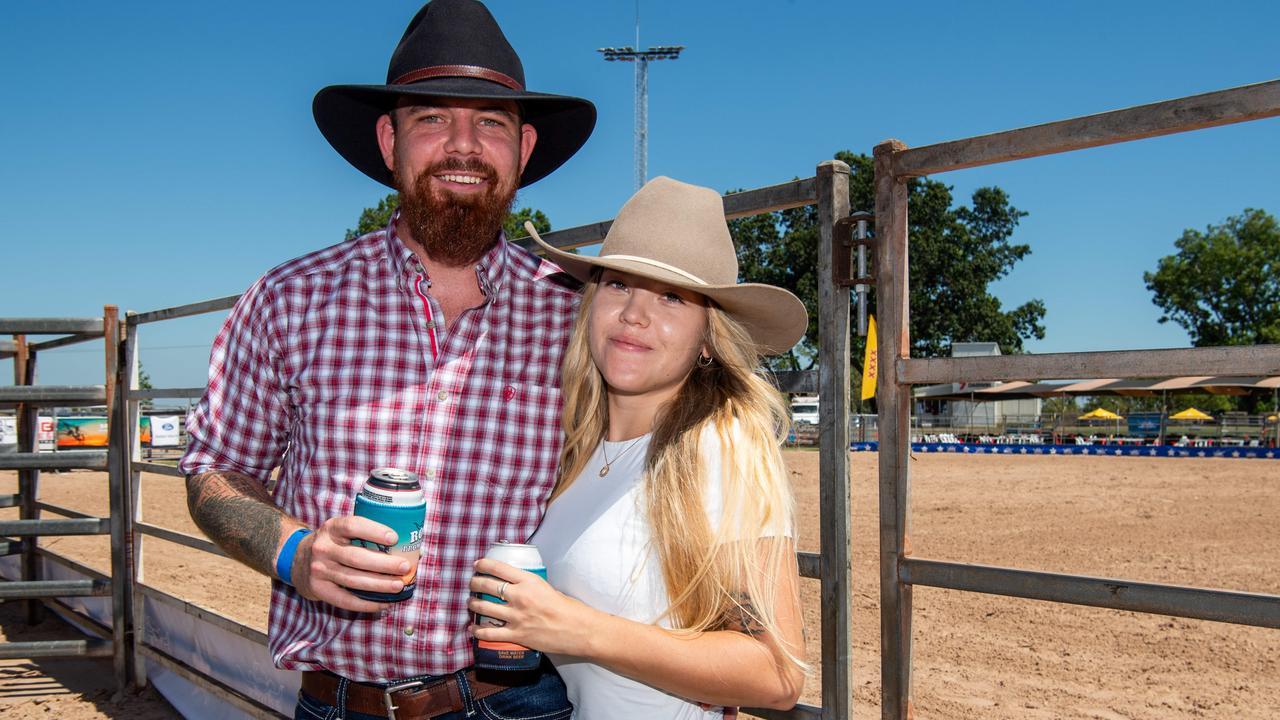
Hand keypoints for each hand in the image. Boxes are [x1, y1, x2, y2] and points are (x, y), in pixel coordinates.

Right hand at [291, 516, 409, 612]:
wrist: (297, 560)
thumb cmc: (333, 544)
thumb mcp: (342, 532)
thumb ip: (369, 536)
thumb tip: (414, 550)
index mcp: (332, 528)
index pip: (353, 525)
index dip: (374, 531)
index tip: (394, 538)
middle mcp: (323, 547)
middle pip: (356, 557)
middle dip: (384, 563)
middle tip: (405, 567)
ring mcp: (319, 570)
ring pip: (353, 579)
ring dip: (379, 584)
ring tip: (399, 585)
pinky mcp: (318, 589)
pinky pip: (345, 600)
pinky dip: (366, 604)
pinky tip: (384, 604)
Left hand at [467, 558, 600, 656]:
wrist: (579, 630)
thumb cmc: (569, 608)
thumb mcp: (548, 588)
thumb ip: (530, 586)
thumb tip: (517, 587)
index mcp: (529, 581)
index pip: (499, 568)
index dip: (483, 565)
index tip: (477, 565)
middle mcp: (520, 597)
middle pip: (487, 586)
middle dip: (474, 583)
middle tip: (472, 584)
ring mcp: (517, 617)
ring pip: (484, 607)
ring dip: (473, 604)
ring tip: (471, 603)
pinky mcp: (517, 635)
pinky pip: (490, 633)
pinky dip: (477, 630)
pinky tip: (473, 628)